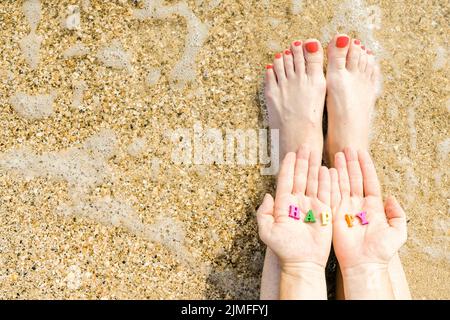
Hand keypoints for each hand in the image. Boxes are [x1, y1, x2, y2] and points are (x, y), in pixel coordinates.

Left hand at [256, 146, 332, 267]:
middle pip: (300, 177)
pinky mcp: (324, 211)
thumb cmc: (283, 248)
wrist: (302, 262)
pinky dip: (327, 180)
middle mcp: (298, 202)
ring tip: (316, 151)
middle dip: (302, 161)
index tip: (291, 153)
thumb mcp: (266, 231)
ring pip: (313, 181)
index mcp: (284, 204)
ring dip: (314, 166)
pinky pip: (326, 192)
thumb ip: (263, 212)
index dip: (288, 167)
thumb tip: (267, 195)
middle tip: (305, 145)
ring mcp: (312, 205)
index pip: (286, 181)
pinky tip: (327, 169)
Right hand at [331, 148, 406, 270]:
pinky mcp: (333, 214)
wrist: (364, 264)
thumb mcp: (398, 232)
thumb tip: (391, 197)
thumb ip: (397, 214)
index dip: (366, 166)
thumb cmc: (381, 251)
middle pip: (354, 179)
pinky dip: (330, 182)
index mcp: (373, 206)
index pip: (369, 181)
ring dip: (341, 169)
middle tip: (347, 148)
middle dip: (351, 163)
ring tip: (338, 154)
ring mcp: (345, 208)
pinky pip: (332, 195)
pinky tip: (329, 170)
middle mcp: (358, 204)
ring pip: (343, 184)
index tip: (361, 152)